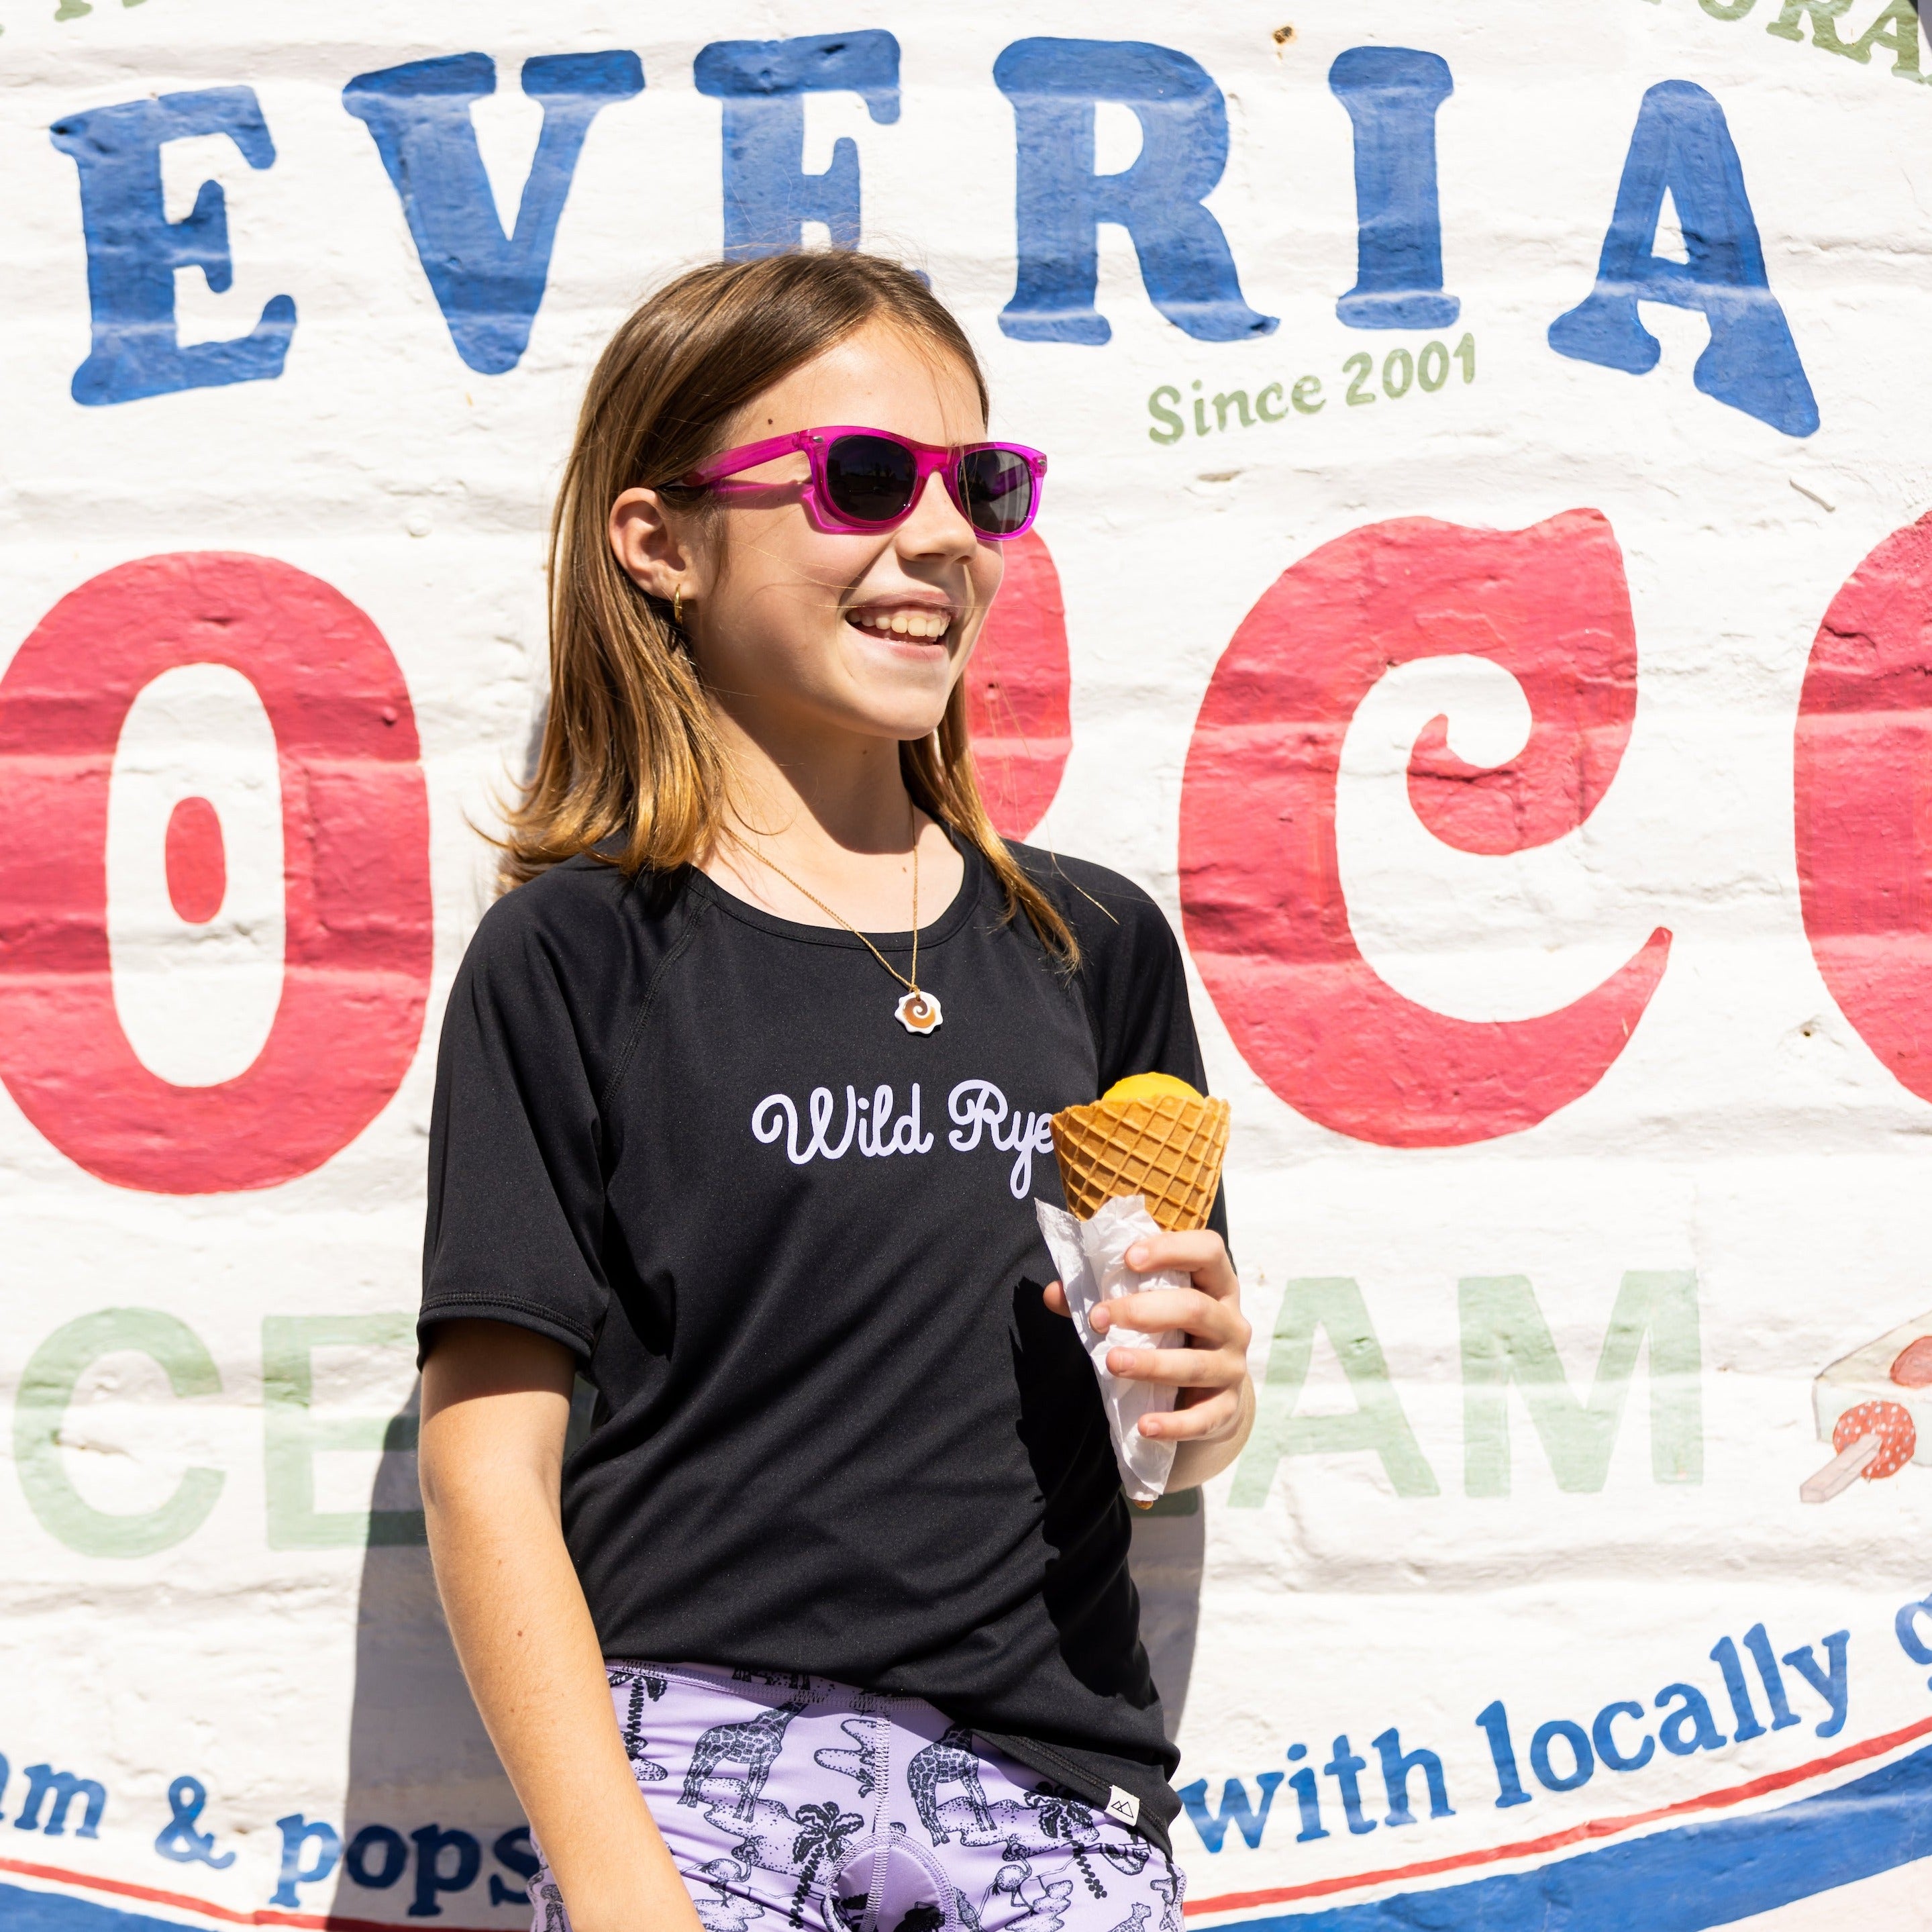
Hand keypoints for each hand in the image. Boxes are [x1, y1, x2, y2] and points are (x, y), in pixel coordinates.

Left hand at [1044, 1229, 1250, 1445]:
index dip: (1172, 1249)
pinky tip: (1145, 1425)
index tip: (1128, 1258)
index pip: (1209, 1251)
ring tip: (1113, 1362)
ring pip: (1195, 1364)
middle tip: (1099, 1318)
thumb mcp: (1147, 1310)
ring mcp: (1232, 1367)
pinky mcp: (1225, 1408)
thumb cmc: (1172, 1334)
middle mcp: (1232, 1323)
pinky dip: (1174, 1423)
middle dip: (1144, 1311)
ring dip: (1151, 1364)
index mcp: (1216, 1285)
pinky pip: (1203, 1418)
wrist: (1208, 1391)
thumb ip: (1102, 1298)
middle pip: (1197, 1308)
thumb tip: (1053, 1293)